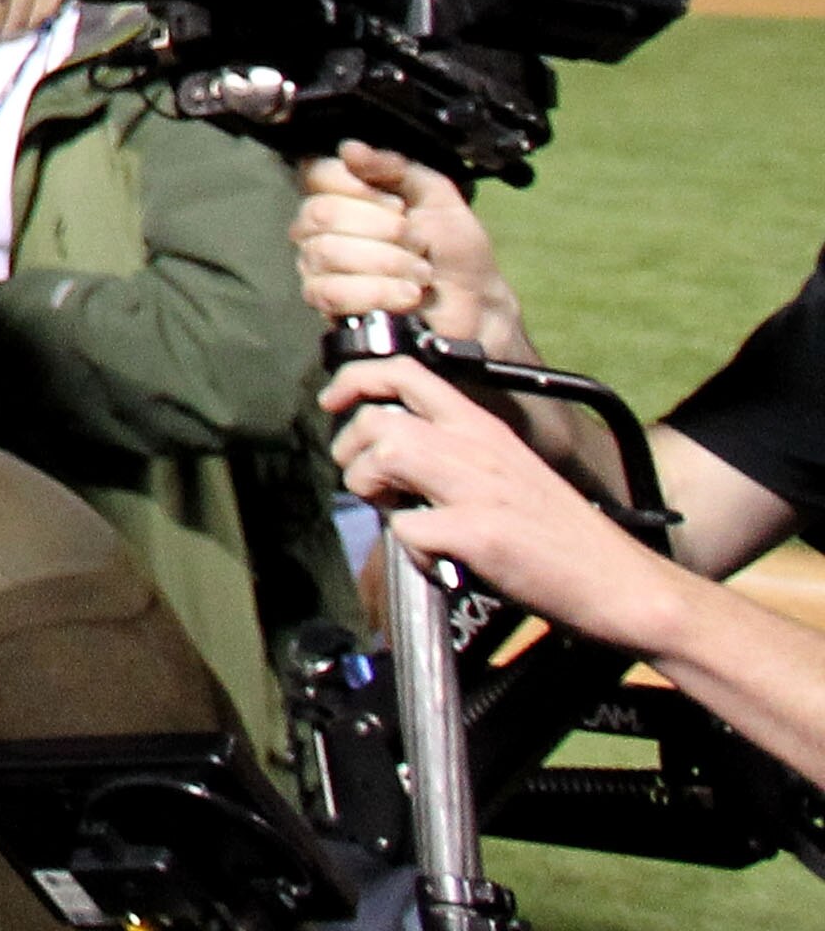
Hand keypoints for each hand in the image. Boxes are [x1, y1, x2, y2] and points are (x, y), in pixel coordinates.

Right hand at [295, 143, 527, 353]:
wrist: (474, 303)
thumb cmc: (453, 249)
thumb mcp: (435, 194)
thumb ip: (395, 167)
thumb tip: (349, 149)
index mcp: (343, 194)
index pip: (316, 173)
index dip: (355, 186)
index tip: (399, 205)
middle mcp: (321, 227)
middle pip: (321, 214)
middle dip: (382, 230)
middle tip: (417, 242)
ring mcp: (317, 266)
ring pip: (327, 253)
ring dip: (386, 263)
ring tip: (420, 273)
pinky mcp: (325, 304)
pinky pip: (331, 292)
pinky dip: (377, 292)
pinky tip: (406, 295)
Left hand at [326, 354, 676, 643]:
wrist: (622, 583)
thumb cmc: (563, 535)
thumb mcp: (507, 471)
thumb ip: (453, 455)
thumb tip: (390, 460)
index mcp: (484, 427)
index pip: (406, 372)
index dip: (356, 380)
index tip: (333, 403)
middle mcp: (478, 447)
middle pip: (378, 418)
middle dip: (353, 452)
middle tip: (370, 485)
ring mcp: (478, 488)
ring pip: (385, 456)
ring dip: (371, 490)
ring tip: (398, 516)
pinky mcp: (480, 534)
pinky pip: (408, 530)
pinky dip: (411, 552)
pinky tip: (438, 563)